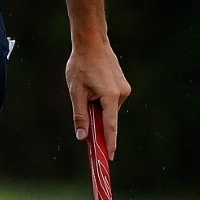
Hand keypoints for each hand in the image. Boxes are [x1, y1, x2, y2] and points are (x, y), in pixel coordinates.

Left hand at [67, 44, 130, 159]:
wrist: (91, 41)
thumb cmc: (81, 64)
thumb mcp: (76, 91)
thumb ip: (80, 115)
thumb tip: (82, 137)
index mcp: (110, 96)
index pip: (111, 126)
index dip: (110, 143)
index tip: (110, 157)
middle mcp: (122, 93)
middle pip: (109, 117)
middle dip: (97, 122)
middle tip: (84, 118)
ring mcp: (124, 88)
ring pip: (109, 108)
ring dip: (98, 108)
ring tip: (85, 89)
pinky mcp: (123, 84)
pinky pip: (112, 99)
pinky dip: (102, 101)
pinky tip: (92, 86)